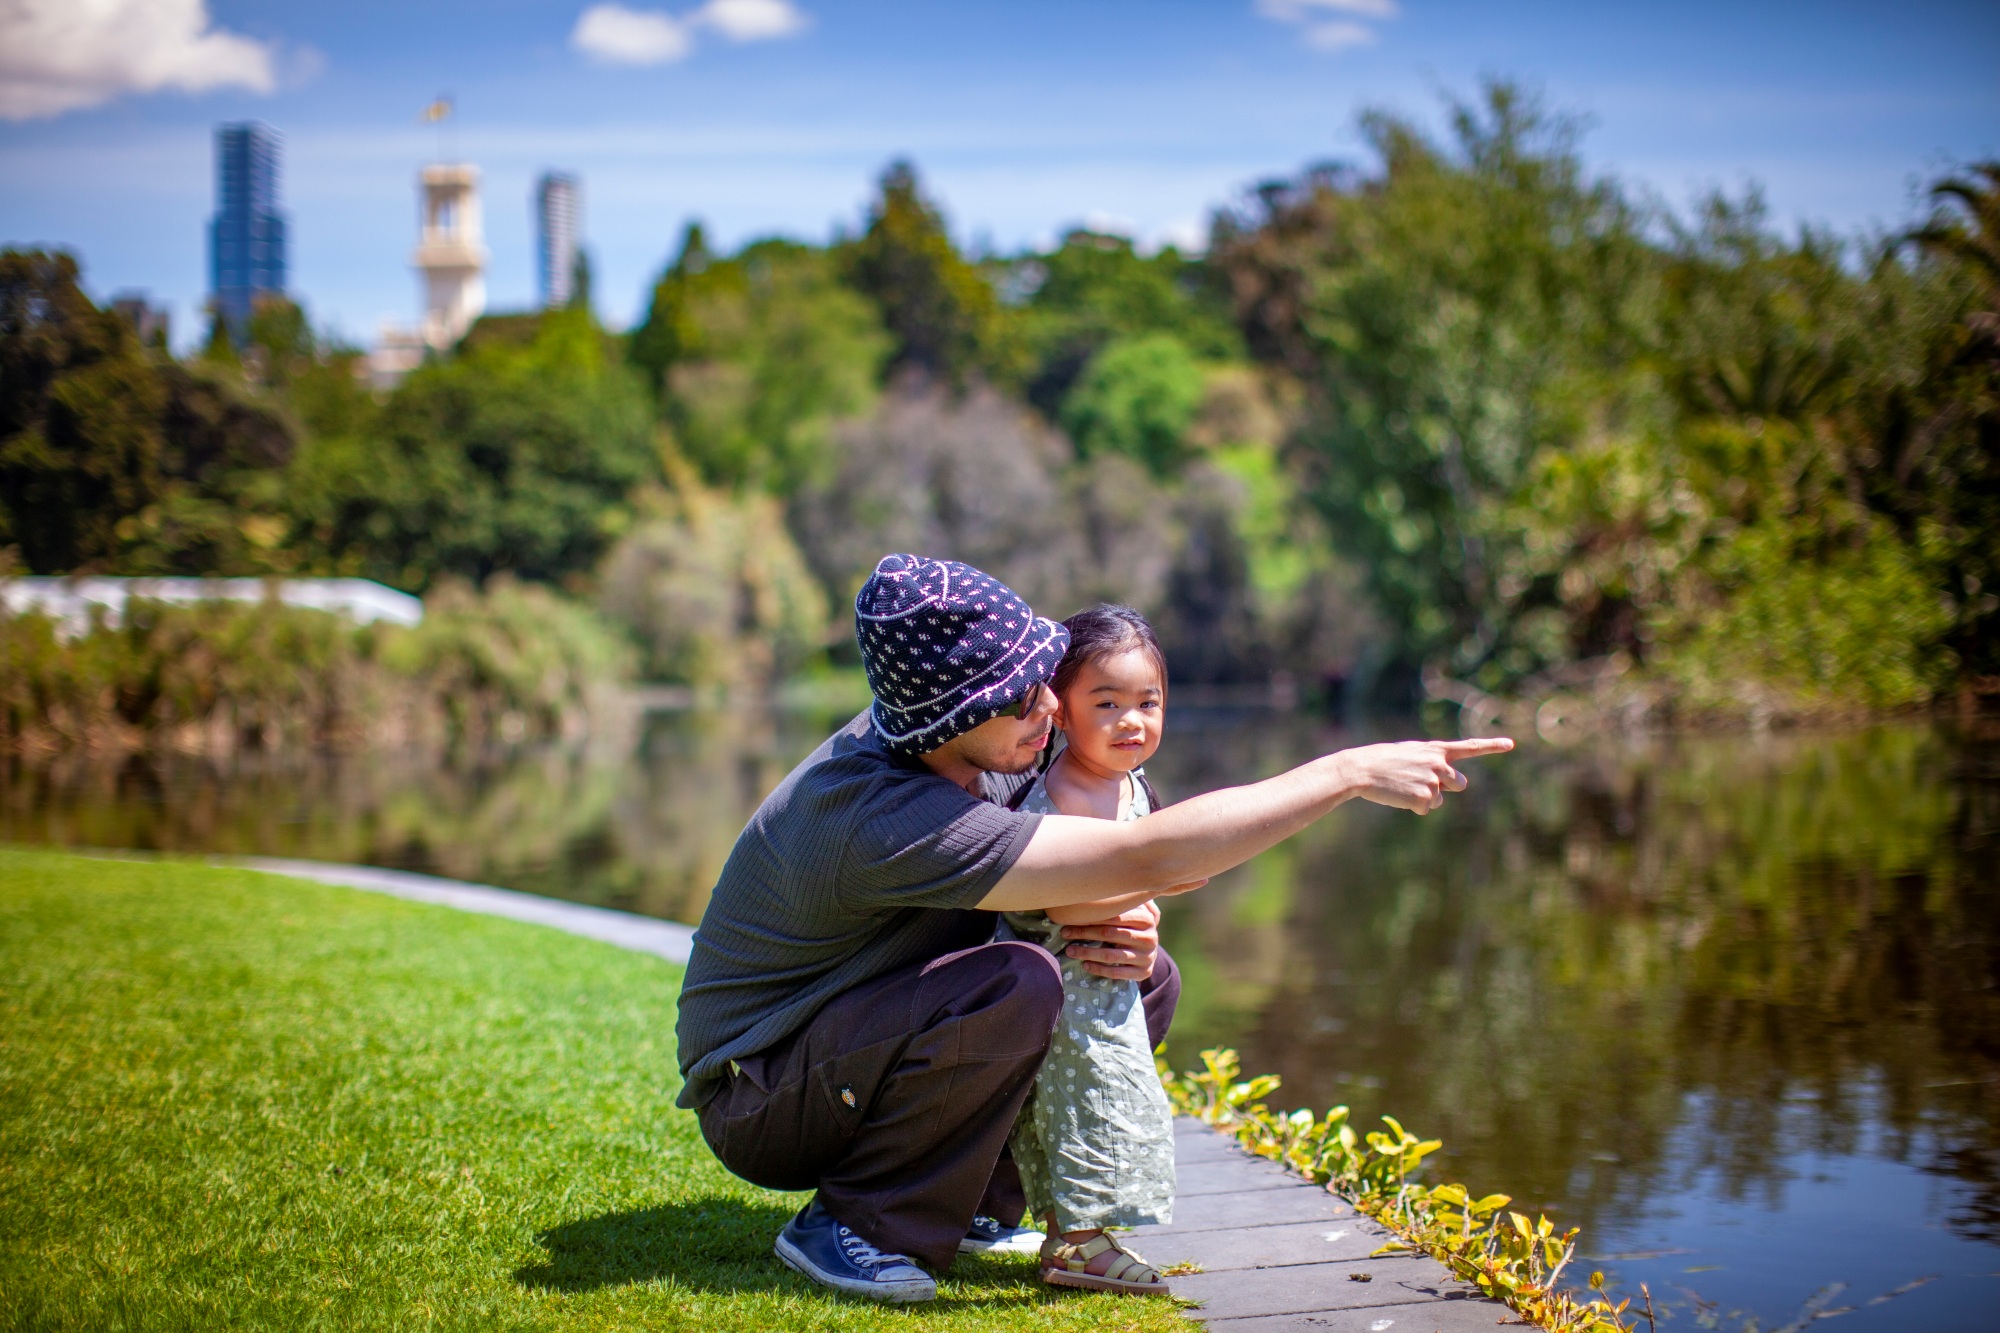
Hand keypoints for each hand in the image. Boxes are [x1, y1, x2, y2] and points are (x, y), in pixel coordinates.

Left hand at [1060, 900, 1162, 981]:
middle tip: (1064, 933)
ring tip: (1070, 951)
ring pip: (1111, 955)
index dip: (1092, 918)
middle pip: (1110, 935)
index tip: (1069, 918)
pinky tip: (1085, 965)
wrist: (1147, 950)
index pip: (1116, 917)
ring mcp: (1147, 956)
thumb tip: (1084, 885)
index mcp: (1147, 919)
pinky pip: (1117, 973)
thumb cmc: (1130, 926)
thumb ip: (1117, 900)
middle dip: (1084, 933)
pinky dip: (1099, 969)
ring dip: (1087, 953)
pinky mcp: (1144, 973)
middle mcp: (1150, 937)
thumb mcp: (1129, 911)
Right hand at [1335, 737, 1514, 814]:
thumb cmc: (1381, 761)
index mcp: (1436, 750)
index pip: (1469, 747)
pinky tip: (1399, 796)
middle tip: (1421, 783)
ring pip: (1440, 799)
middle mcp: (1440, 764)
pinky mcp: (1424, 798)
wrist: (1362, 769)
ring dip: (1426, 798)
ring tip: (1404, 787)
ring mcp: (1433, 781)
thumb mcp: (1410, 754)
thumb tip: (1440, 788)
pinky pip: (1426, 809)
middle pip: (1459, 784)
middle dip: (1446, 787)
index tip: (1511, 744)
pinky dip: (1413, 806)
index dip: (1491, 746)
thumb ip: (1430, 763)